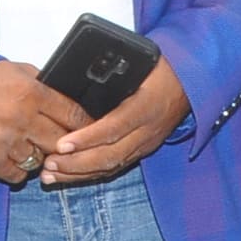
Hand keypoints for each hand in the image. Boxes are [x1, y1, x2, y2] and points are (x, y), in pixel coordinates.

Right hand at [0, 61, 86, 186]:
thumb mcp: (17, 71)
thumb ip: (43, 85)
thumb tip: (67, 98)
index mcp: (32, 94)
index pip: (73, 115)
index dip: (85, 124)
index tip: (91, 129)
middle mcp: (22, 119)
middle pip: (61, 142)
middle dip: (65, 143)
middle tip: (64, 143)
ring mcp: (6, 141)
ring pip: (40, 160)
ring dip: (40, 155)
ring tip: (33, 146)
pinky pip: (17, 174)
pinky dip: (19, 168)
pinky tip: (15, 157)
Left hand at [48, 57, 190, 183]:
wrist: (190, 85)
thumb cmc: (161, 70)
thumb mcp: (141, 64)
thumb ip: (115, 72)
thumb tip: (82, 72)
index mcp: (146, 106)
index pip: (114, 127)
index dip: (87, 139)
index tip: (62, 144)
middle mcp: (147, 131)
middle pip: (110, 155)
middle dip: (77, 163)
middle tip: (49, 164)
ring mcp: (145, 144)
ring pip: (111, 166)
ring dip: (79, 174)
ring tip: (51, 175)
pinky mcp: (142, 151)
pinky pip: (115, 167)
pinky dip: (90, 174)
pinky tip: (69, 176)